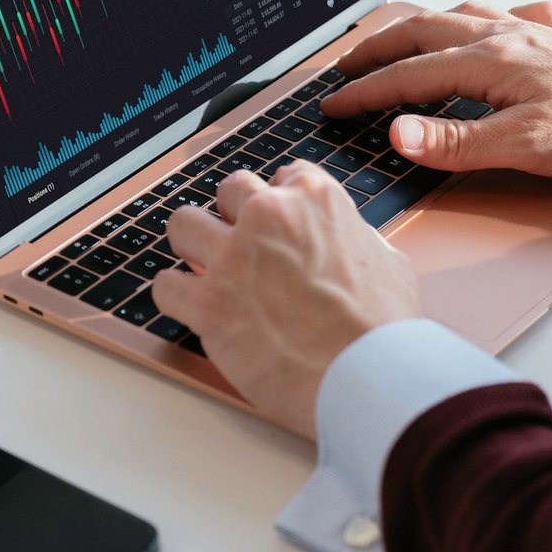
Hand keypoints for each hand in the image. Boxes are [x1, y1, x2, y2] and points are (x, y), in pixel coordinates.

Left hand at [149, 163, 422, 438]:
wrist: (370, 376)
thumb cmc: (384, 327)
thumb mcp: (385, 259)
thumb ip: (351, 238)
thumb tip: (341, 242)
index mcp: (314, 198)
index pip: (282, 176)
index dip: (280, 205)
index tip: (278, 228)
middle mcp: (268, 216)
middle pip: (228, 191)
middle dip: (234, 218)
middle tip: (243, 248)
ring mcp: (233, 258)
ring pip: (183, 225)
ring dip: (194, 246)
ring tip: (208, 271)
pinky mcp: (208, 304)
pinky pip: (165, 286)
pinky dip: (177, 298)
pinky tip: (194, 309)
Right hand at [321, 1, 551, 177]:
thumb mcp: (525, 145)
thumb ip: (456, 141)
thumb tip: (397, 133)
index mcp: (489, 61)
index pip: (408, 76)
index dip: (364, 92)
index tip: (332, 105)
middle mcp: (504, 35)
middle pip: (422, 32)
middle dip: (377, 49)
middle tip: (344, 67)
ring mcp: (531, 30)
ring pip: (458, 15)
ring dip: (419, 28)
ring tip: (398, 40)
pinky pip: (505, 12)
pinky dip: (480, 16)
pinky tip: (488, 25)